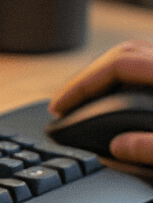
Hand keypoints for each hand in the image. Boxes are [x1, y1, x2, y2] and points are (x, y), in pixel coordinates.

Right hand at [50, 40, 152, 163]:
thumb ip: (151, 149)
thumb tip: (118, 147)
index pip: (118, 64)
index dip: (82, 85)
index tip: (59, 106)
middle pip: (123, 53)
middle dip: (86, 77)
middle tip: (63, 103)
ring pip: (135, 57)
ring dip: (103, 76)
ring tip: (82, 100)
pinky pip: (146, 69)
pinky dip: (123, 82)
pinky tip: (114, 101)